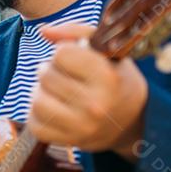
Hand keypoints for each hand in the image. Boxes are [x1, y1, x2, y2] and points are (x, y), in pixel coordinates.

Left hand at [28, 23, 148, 159]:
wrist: (134, 120)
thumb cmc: (116, 77)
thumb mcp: (106, 49)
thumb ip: (75, 31)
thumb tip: (43, 30)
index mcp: (107, 77)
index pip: (61, 54)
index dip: (64, 52)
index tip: (75, 58)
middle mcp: (95, 105)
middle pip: (46, 76)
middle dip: (51, 70)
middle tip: (63, 74)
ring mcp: (82, 127)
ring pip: (37, 101)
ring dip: (41, 92)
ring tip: (54, 90)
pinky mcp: (71, 141)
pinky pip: (36, 125)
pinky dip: (38, 115)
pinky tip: (53, 108)